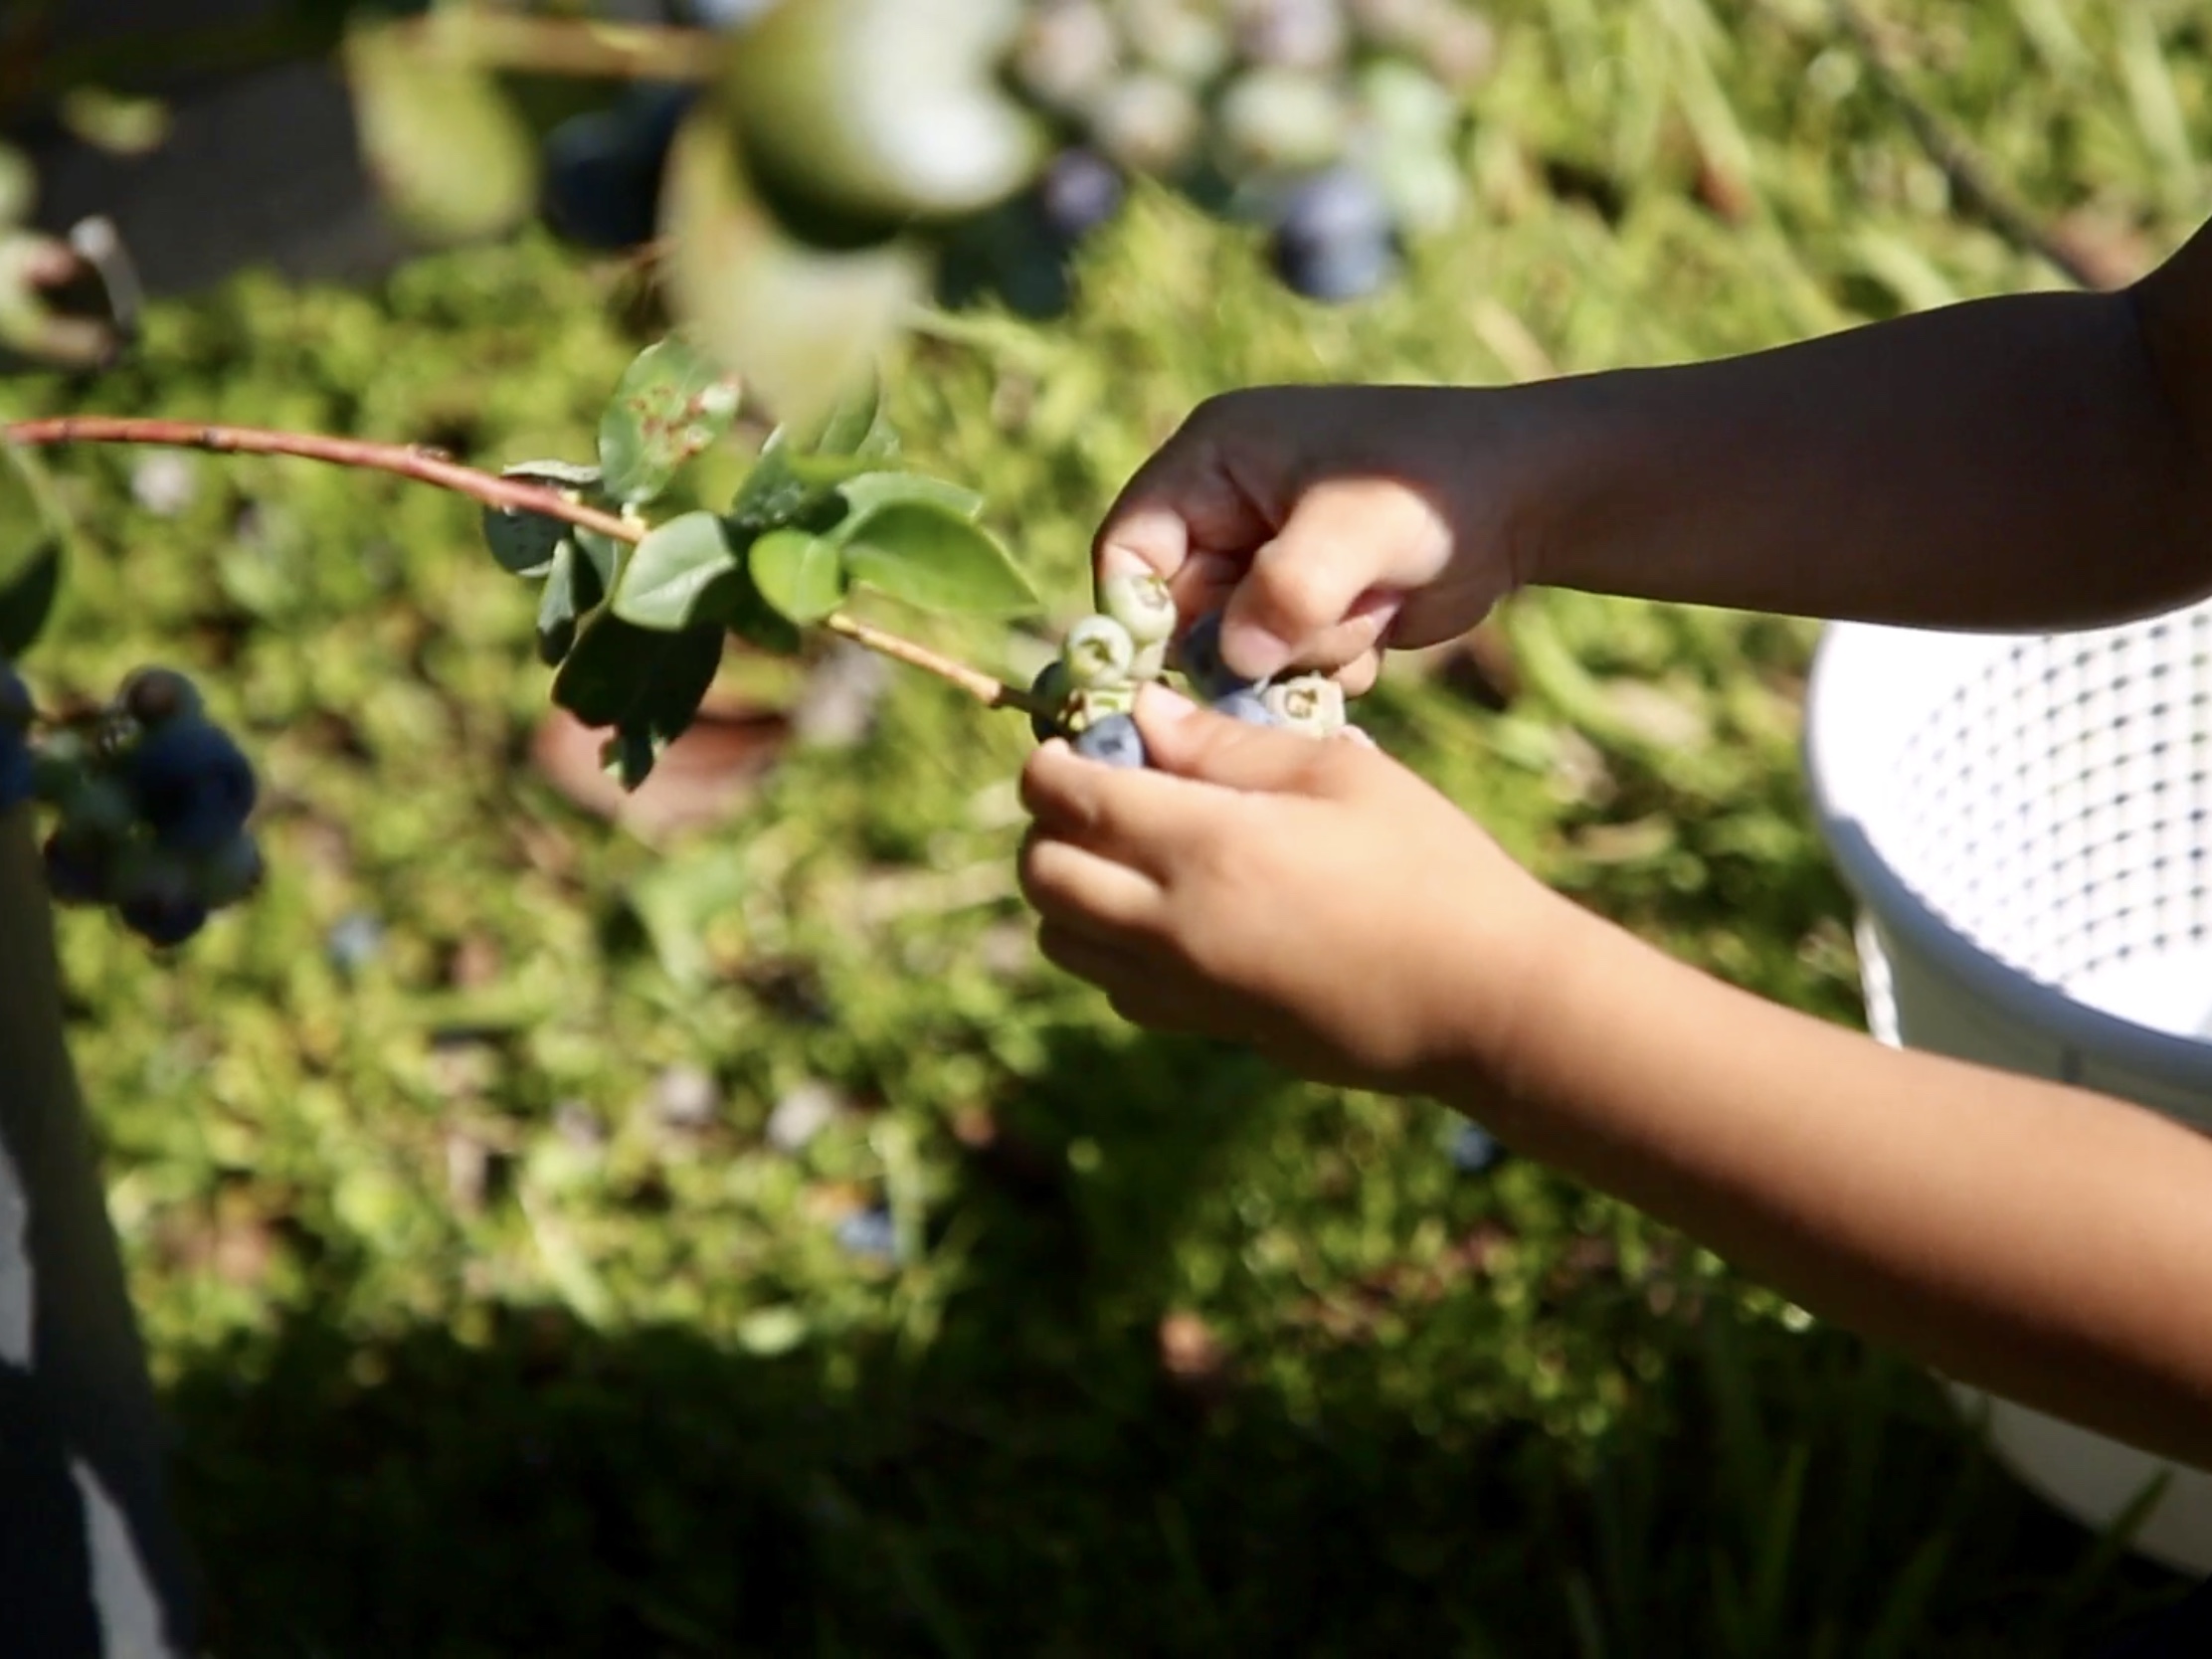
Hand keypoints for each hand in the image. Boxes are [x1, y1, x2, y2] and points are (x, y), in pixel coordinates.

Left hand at [1016, 685, 1564, 1094]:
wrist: (1483, 1001)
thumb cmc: (1429, 867)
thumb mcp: (1339, 774)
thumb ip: (1226, 745)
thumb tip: (1142, 715)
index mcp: (1204, 847)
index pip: (1068, 799)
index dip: (1050, 761)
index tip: (1076, 738)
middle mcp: (1172, 926)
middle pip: (1042, 875)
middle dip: (1048, 824)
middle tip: (1099, 788)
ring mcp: (1185, 988)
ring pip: (1064, 941)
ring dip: (1069, 888)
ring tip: (1129, 849)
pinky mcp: (1211, 1028)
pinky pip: (1115, 988)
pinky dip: (1109, 946)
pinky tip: (1170, 911)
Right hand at [1095, 384, 1524, 693]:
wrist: (1530, 496)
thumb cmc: (1433, 486)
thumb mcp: (1354, 529)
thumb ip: (1285, 592)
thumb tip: (1234, 660)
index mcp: (1212, 460)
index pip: (1127, 548)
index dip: (1135, 612)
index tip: (1170, 668)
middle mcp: (1227, 509)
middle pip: (1179, 611)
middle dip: (1240, 641)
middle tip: (1302, 645)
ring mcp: (1268, 561)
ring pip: (1237, 649)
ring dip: (1300, 651)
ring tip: (1369, 608)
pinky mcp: (1308, 606)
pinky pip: (1285, 664)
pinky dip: (1331, 660)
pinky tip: (1385, 622)